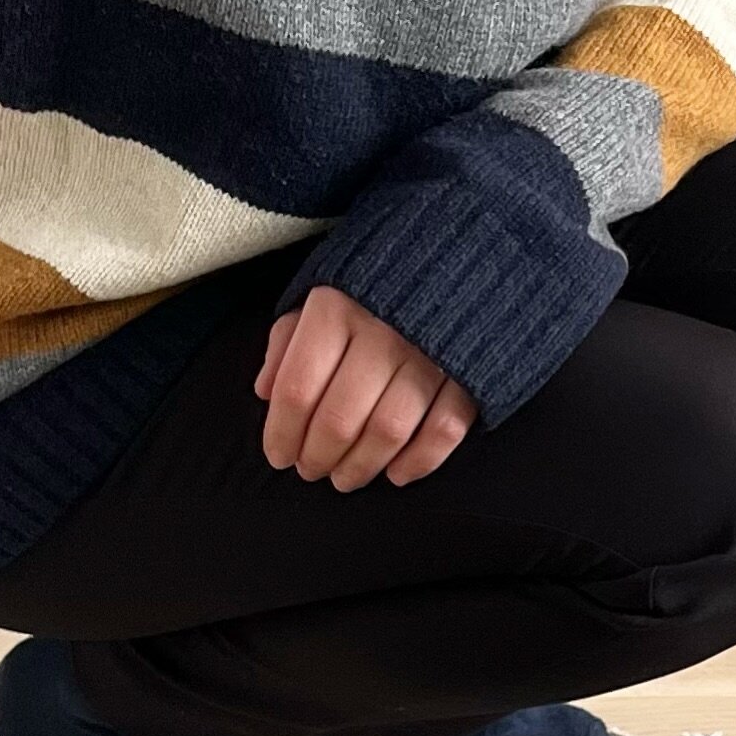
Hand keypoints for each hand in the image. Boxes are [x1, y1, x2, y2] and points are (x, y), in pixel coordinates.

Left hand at [254, 286, 477, 491]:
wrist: (460, 256)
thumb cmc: (376, 283)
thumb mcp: (322, 295)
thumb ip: (290, 340)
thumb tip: (266, 393)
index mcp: (336, 308)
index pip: (298, 388)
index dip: (282, 431)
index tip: (278, 456)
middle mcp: (381, 332)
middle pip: (339, 417)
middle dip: (319, 455)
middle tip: (310, 472)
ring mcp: (429, 356)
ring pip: (388, 432)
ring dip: (362, 465)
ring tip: (346, 478)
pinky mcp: (469, 375)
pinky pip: (443, 432)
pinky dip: (419, 461)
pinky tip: (396, 474)